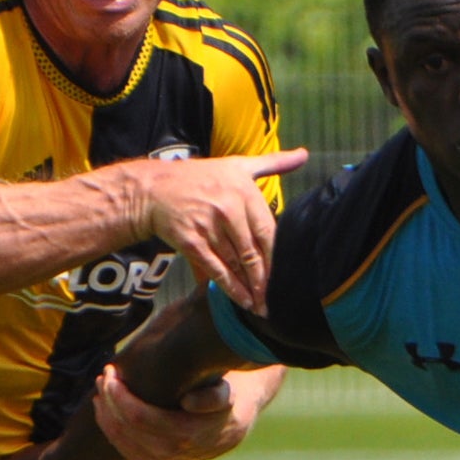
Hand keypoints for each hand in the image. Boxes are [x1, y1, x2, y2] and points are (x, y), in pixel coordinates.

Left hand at [95, 362, 277, 459]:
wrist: (239, 418)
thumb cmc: (229, 394)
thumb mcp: (229, 391)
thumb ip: (214, 397)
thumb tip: (189, 402)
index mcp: (191, 434)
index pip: (141, 418)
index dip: (120, 396)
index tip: (112, 373)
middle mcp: (177, 453)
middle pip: (130, 430)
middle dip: (110, 402)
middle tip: (104, 377)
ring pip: (125, 445)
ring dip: (107, 419)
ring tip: (100, 395)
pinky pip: (129, 455)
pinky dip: (113, 434)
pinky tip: (106, 415)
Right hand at [122, 148, 307, 310]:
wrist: (154, 189)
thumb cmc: (200, 178)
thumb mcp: (237, 165)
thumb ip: (272, 163)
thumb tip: (304, 154)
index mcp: (243, 190)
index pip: (267, 231)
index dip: (275, 257)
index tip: (282, 276)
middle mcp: (228, 207)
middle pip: (253, 251)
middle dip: (263, 278)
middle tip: (272, 299)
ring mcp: (208, 225)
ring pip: (236, 263)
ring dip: (249, 288)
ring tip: (260, 304)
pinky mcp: (191, 240)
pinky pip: (216, 269)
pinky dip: (230, 288)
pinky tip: (242, 300)